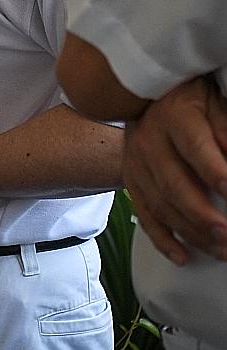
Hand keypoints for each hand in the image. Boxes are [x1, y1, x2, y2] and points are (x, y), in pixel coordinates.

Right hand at [122, 77, 226, 263]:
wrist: (142, 93)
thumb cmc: (189, 98)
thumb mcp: (213, 101)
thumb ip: (226, 128)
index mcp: (174, 117)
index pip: (196, 149)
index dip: (215, 172)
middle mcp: (149, 142)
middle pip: (175, 185)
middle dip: (204, 216)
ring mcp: (136, 163)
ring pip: (160, 205)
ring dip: (191, 233)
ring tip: (221, 251)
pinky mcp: (132, 180)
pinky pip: (143, 213)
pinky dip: (162, 239)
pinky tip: (182, 256)